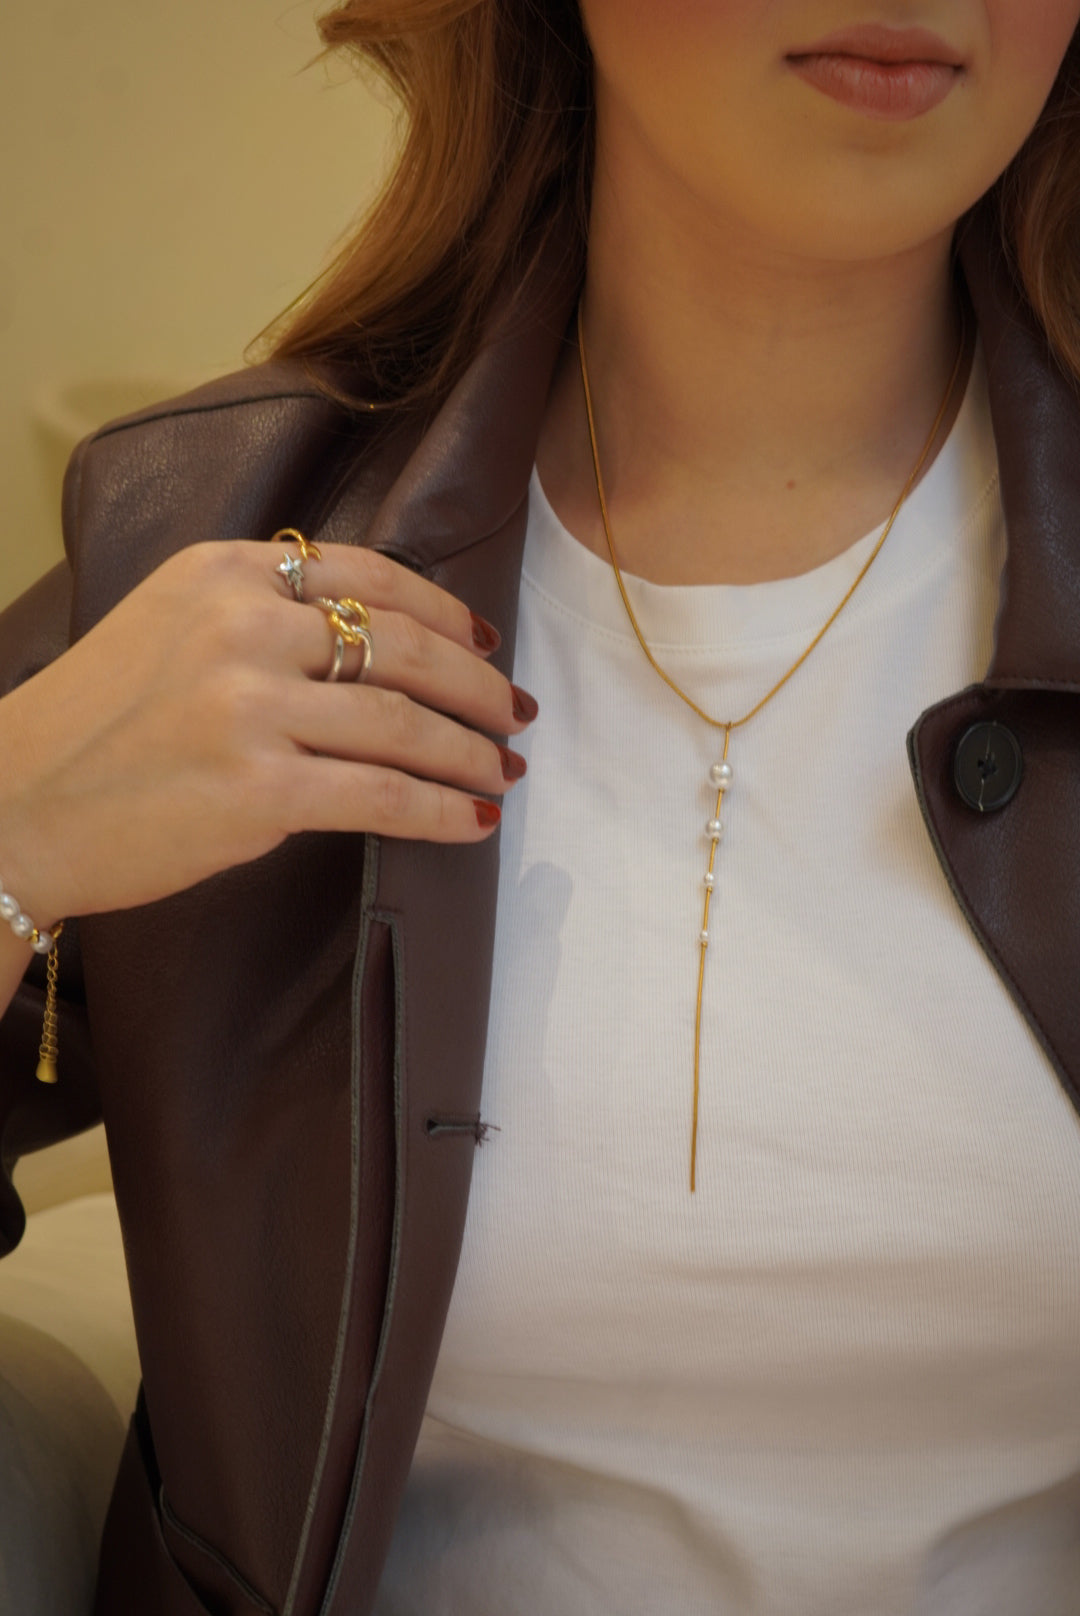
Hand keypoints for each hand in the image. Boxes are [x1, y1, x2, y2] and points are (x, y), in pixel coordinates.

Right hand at [0, 538, 535, 926]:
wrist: (13, 804)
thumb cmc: (94, 725)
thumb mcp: (169, 623)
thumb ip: (261, 616)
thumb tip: (375, 650)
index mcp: (225, 572)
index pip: (368, 576)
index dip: (444, 612)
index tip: (484, 643)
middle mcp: (244, 626)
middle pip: (403, 647)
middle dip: (477, 686)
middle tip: (515, 715)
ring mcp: (250, 707)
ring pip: (405, 723)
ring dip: (471, 752)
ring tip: (504, 772)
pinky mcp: (257, 790)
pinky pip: (382, 796)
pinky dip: (440, 810)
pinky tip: (471, 821)